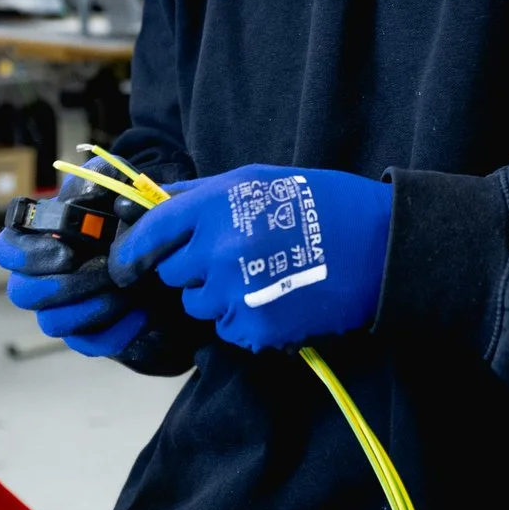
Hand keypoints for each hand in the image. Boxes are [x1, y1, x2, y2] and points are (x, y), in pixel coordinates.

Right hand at [0, 155, 159, 358]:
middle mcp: (37, 278)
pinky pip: (89, 344)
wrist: (160, 253)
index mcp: (34, 240)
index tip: (66, 251)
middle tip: (105, 272)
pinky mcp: (86, 335)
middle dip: (64, 284)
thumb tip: (90, 192)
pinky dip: (116, 331)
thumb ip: (103, 177)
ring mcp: (59, 310)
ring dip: (91, 307)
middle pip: (22, 293)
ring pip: (52, 323)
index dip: (27, 255)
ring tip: (126, 290)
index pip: (6, 251)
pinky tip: (142, 312)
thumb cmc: (124, 216)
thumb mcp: (119, 187)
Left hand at [111, 164, 392, 351]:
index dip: (133, 252)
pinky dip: (245, 321)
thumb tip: (155, 203)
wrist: (380, 247)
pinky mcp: (256, 327)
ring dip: (218, 297)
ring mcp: (236, 292)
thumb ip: (201, 194)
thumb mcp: (257, 179)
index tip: (128, 264)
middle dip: (193, 269)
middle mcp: (218, 250)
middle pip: (173, 274)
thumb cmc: (322, 205)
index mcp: (215, 207)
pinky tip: (278, 298)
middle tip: (234, 258)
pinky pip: (228, 330)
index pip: (150, 233)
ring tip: (263, 277)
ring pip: (199, 305)